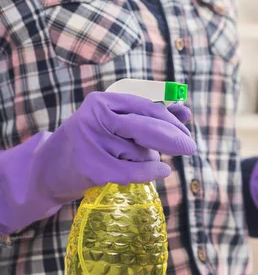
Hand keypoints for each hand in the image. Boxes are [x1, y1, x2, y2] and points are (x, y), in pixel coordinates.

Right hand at [39, 92, 195, 200]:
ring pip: (142, 152)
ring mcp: (93, 142)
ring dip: (147, 160)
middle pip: (147, 128)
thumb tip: (186, 111)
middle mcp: (96, 117)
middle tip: (190, 148)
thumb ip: (150, 117)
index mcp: (103, 101)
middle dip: (173, 139)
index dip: (171, 121)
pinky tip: (162, 171)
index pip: (147, 107)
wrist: (49, 170)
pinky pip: (136, 171)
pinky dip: (152, 173)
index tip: (186, 132)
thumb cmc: (92, 144)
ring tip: (128, 161)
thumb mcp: (118, 124)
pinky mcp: (93, 167)